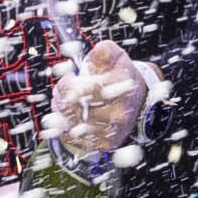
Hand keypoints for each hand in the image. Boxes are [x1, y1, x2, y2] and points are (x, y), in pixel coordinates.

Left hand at [46, 43, 156, 159]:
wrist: (138, 101)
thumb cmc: (121, 76)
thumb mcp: (116, 57)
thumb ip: (104, 52)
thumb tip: (93, 54)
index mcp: (122, 89)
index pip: (90, 90)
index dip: (70, 86)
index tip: (66, 80)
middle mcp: (119, 113)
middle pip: (80, 109)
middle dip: (63, 100)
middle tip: (59, 93)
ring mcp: (113, 131)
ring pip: (75, 126)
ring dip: (62, 115)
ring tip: (61, 104)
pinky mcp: (106, 144)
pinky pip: (76, 140)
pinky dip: (65, 130)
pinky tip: (65, 119)